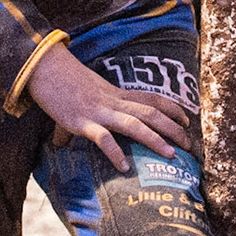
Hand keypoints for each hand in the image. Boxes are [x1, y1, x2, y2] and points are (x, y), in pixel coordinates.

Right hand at [25, 42, 189, 171]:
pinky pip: (103, 138)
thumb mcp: (86, 95)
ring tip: (171, 156)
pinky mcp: (82, 122)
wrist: (45, 69)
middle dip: (174, 129)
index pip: (152, 98)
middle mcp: (113, 102)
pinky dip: (115, 153)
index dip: (172, 109)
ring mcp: (99, 112)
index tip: (187, 121)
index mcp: (117, 94)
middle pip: (151, 112)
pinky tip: (124, 167)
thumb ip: (86, 114)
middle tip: (189, 146)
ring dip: (155, 140)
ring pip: (135, 124)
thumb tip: (69, 141)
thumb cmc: (64, 83)